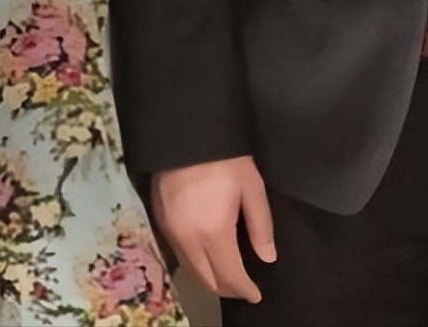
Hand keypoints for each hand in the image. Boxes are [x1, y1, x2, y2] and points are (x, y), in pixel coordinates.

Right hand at [151, 155, 276, 302]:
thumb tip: (267, 258)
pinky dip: (196, 263)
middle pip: (207, 280)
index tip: (256, 294)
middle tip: (244, 286)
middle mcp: (188, 239)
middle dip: (228, 289)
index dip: (245, 290)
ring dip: (210, 277)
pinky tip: (207, 254)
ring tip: (228, 273)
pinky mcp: (160, 221)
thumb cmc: (225, 159)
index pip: (229, 277)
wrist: (186, 132)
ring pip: (191, 271)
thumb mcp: (252, 187)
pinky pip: (179, 255)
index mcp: (213, 232)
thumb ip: (261, 226)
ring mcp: (170, 231)